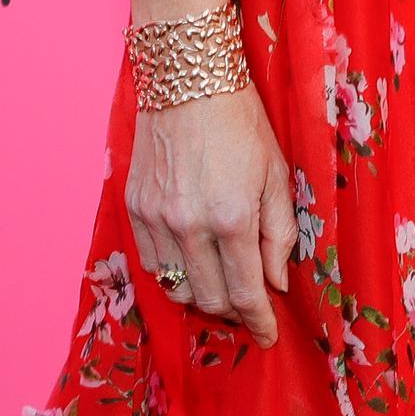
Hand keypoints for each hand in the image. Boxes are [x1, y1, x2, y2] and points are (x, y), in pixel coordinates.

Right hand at [125, 87, 297, 346]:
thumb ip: (280, 232)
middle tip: (251, 306)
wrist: (189, 79)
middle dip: (235, 312)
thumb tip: (277, 282)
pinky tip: (192, 261)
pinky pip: (152, 264)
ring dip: (202, 296)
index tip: (270, 336)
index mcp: (232, 218)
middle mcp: (189, 226)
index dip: (260, 322)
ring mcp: (156, 220)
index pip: (246, 293)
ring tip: (223, 284)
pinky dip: (173, 273)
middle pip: (210, 300)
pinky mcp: (134, 209)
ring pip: (177, 288)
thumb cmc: (242, 121)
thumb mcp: (277, 172)